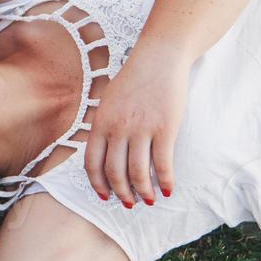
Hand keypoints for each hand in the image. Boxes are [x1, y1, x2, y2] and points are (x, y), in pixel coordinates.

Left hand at [82, 44, 187, 206]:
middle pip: (115, 172)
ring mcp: (141, 129)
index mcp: (100, 122)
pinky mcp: (165, 128)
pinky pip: (163, 163)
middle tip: (129, 203)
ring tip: (148, 200)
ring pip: (138, 172)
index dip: (98, 184)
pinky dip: (165, 181)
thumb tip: (105, 154)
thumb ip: (105, 126)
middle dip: (121, 193)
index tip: (105, 196)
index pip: (92, 163)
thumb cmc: (134, 79)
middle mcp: (118, 128)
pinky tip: (168, 189)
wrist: (159, 57)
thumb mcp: (109, 101)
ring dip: (143, 192)